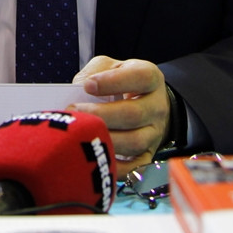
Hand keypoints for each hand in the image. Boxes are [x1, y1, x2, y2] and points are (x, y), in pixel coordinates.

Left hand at [69, 56, 168, 180]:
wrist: (145, 103)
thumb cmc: (122, 82)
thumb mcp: (111, 66)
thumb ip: (96, 71)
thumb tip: (79, 89)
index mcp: (151, 78)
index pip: (140, 77)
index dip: (113, 82)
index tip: (88, 86)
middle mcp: (157, 106)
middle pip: (134, 114)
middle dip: (100, 115)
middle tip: (75, 112)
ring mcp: (154, 133)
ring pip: (134, 142)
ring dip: (104, 139)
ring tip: (81, 133)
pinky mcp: (147, 154)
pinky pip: (134, 167)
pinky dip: (114, 165)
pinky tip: (94, 156)